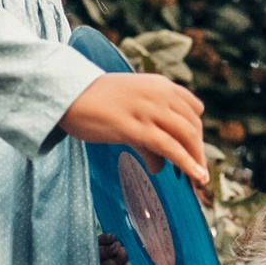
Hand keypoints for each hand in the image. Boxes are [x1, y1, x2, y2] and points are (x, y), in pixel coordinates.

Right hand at [60, 73, 206, 187]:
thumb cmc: (94, 103)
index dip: (197, 131)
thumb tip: (160, 163)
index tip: (194, 150)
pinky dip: (187, 163)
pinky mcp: (136, 128)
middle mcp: (160, 95)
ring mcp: (149, 110)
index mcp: (160, 85)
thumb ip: (147, 131)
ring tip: (198, 179)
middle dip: (198, 150)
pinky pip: (170, 148)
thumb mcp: (129, 108)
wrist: (67, 93)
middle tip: (198, 171)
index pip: (194, 108)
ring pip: (187, 136)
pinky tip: (194, 176)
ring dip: (196, 160)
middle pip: (193, 125)